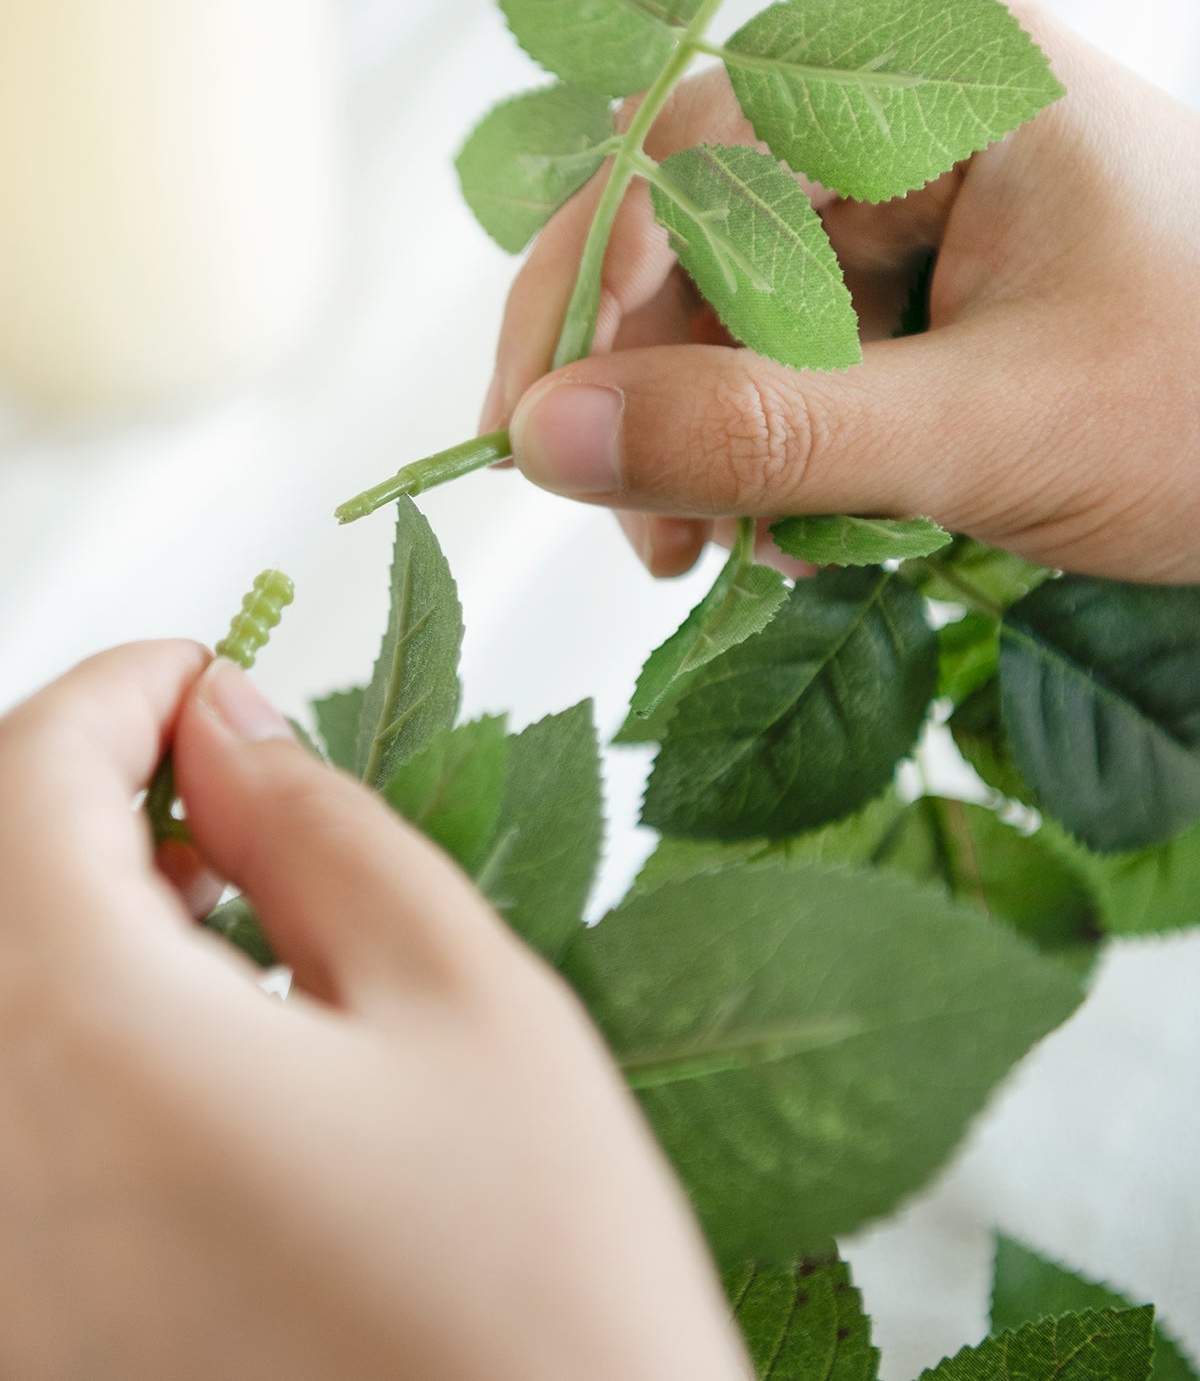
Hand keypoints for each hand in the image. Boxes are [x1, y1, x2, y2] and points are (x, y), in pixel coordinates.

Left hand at [0, 645, 748, 1380]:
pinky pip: (13, 1110)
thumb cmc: (543, 1301)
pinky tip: (195, 1050)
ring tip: (227, 918)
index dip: (120, 687)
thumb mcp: (462, 1004)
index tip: (210, 674)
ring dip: (75, 915)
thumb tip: (222, 726)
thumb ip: (319, 830)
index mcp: (84, 1045)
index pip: (24, 773)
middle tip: (229, 793)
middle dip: (86, 793)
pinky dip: (67, 1034)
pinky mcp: (33, 1332)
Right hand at [483, 0, 1199, 583]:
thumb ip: (764, 434)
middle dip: (656, 393)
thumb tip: (540, 439)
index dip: (591, 288)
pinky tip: (801, 536)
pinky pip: (802, 357)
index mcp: (934, 79)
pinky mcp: (929, 290)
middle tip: (644, 538)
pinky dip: (782, 452)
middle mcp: (909, 117)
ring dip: (716, 442)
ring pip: (740, 313)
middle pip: (698, 236)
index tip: (535, 432)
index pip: (688, 152)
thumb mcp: (986, 430)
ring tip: (734, 559)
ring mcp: (919, 206)